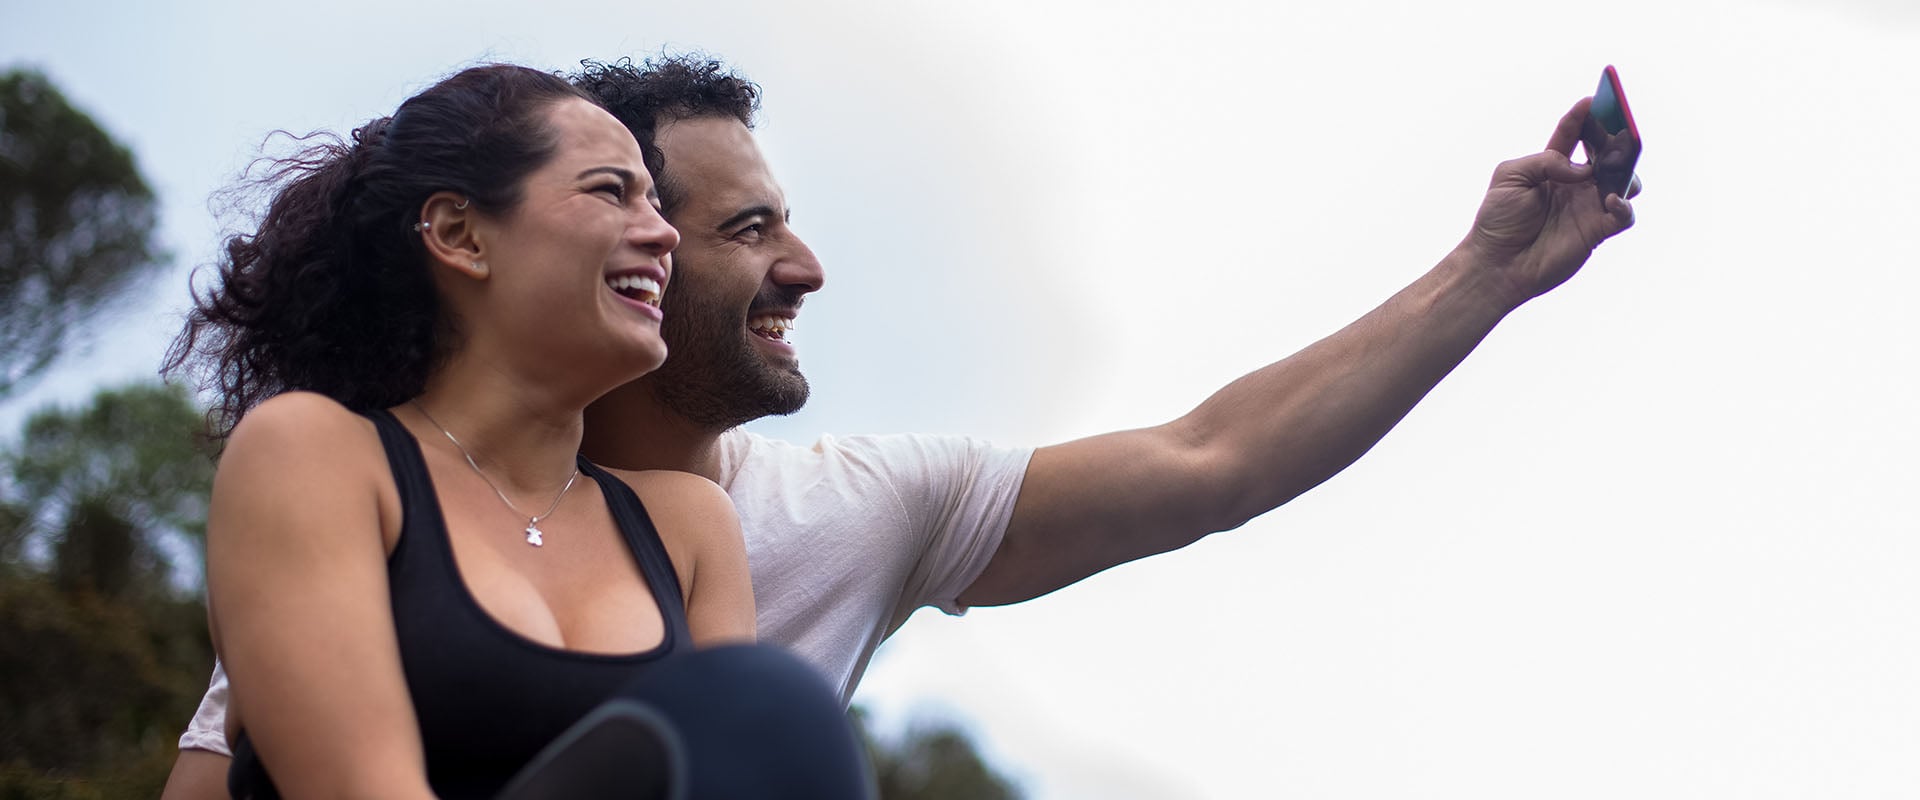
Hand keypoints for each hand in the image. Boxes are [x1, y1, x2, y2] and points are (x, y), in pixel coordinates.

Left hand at [1463, 97, 1637, 304]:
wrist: (1496, 263)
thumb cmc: (1498, 220)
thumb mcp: (1510, 176)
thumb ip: (1545, 161)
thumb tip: (1579, 169)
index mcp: (1552, 166)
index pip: (1574, 134)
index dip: (1585, 115)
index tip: (1593, 99)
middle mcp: (1575, 183)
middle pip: (1607, 152)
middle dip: (1616, 135)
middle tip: (1619, 125)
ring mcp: (1588, 206)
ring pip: (1625, 179)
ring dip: (1626, 168)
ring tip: (1613, 164)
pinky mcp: (1596, 231)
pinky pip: (1624, 214)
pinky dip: (1624, 204)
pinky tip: (1610, 199)